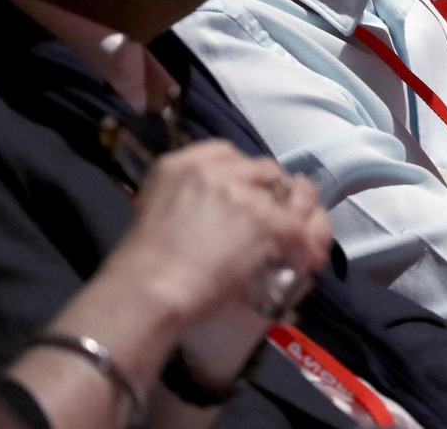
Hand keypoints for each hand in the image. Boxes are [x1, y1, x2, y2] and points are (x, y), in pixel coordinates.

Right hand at [109, 142, 332, 384]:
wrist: (145, 293)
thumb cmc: (141, 268)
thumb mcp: (156, 212)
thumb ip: (187, 199)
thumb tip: (215, 211)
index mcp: (179, 164)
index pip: (228, 152)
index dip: (244, 174)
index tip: (249, 192)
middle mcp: (213, 170)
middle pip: (262, 169)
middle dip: (271, 194)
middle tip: (273, 219)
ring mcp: (242, 192)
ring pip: (287, 197)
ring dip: (291, 219)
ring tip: (295, 241)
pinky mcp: (264, 219)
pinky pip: (298, 229)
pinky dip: (303, 246)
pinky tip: (305, 260)